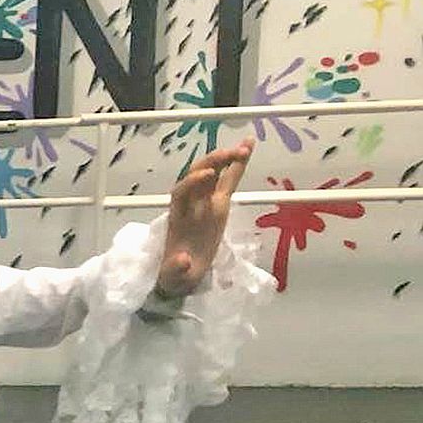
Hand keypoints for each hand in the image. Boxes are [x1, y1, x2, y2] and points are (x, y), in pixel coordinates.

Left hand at [155, 140, 252, 298]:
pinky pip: (228, 182)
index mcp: (177, 218)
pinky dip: (237, 165)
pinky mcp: (218, 205)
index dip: (192, 182)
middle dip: (212, 162)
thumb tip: (183, 260)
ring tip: (246, 145)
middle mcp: (190, 205)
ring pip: (213, 174)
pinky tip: (248, 148)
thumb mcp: (174, 276)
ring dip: (227, 158)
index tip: (206, 174)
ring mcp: (204, 202)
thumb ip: (176, 269)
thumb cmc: (175, 275)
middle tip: (231, 153)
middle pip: (197, 176)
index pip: (181, 193)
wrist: (180, 276)